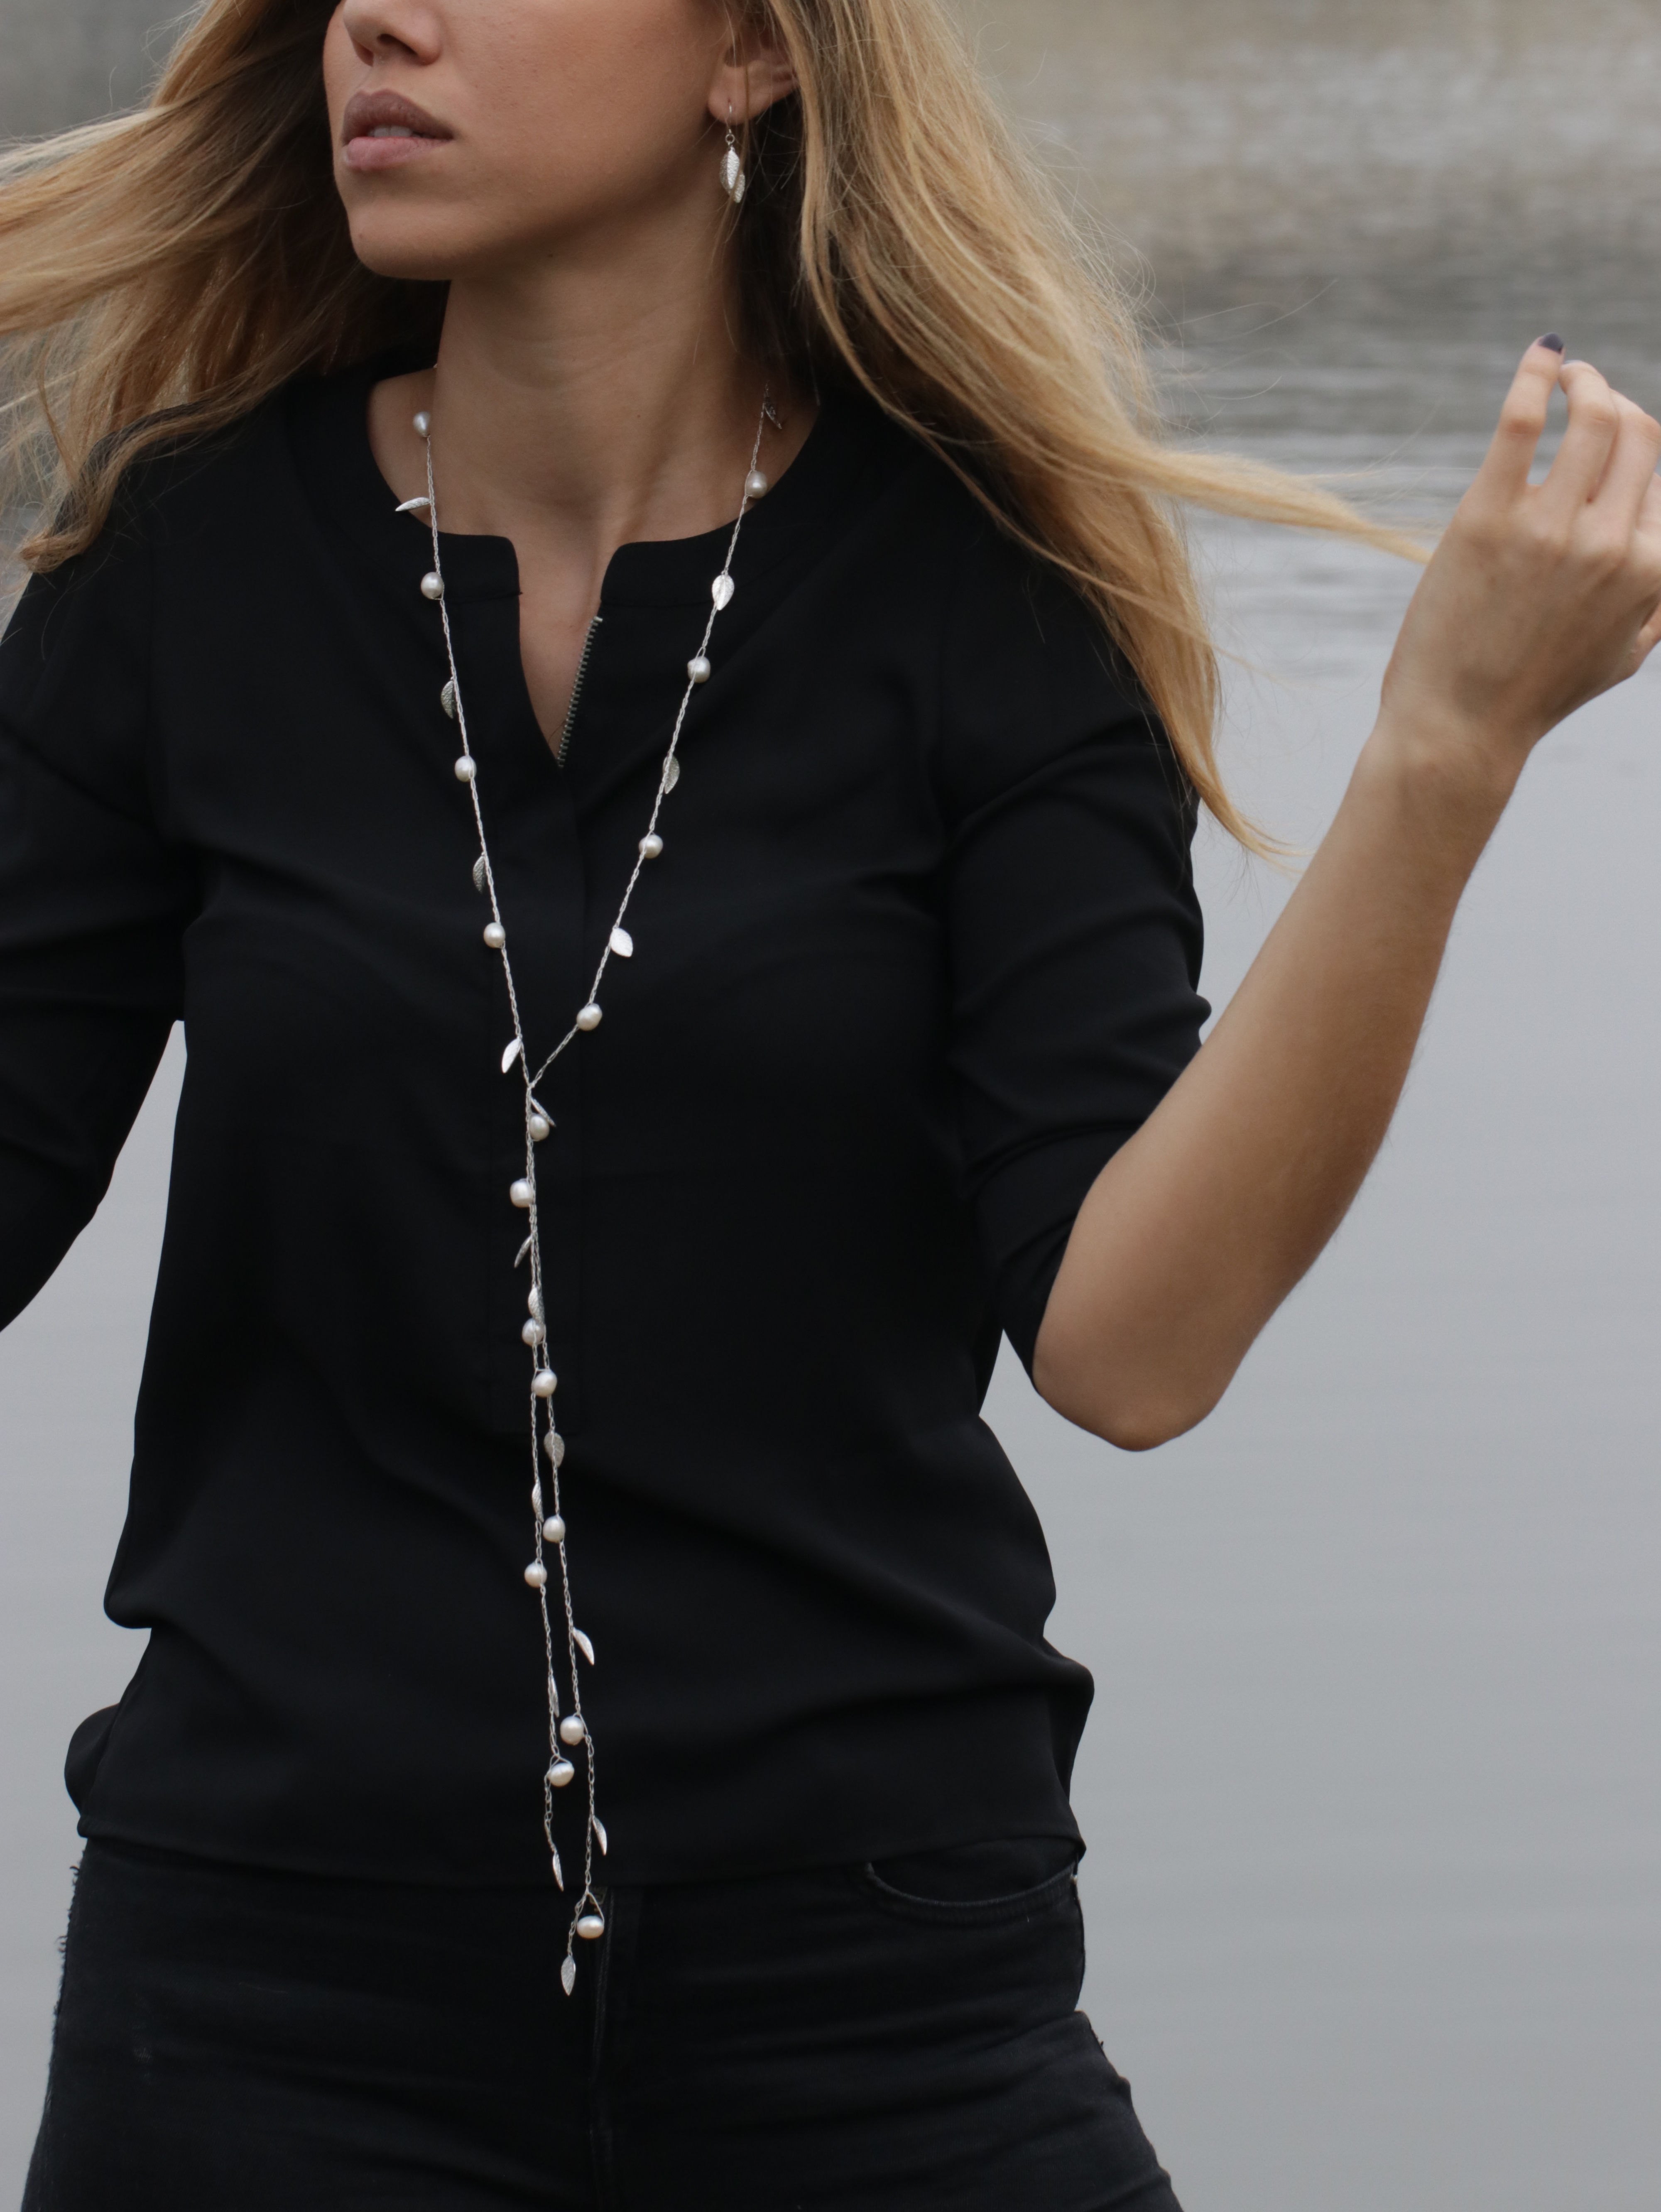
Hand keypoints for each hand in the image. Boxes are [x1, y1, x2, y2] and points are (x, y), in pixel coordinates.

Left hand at [1378, 338, 1660, 792]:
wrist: (1460, 728)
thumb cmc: (1536, 696)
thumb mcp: (1623, 656)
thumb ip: (1659, 604)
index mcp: (1652, 570)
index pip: (1660, 477)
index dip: (1635, 455)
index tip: (1609, 444)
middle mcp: (1612, 543)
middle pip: (1639, 433)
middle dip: (1620, 403)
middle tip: (1591, 393)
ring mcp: (1551, 527)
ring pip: (1595, 414)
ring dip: (1586, 381)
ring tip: (1568, 374)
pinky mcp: (1487, 517)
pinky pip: (1522, 420)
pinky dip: (1535, 375)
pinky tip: (1540, 356)